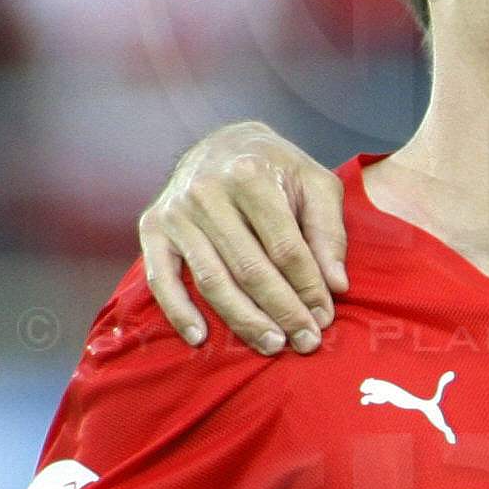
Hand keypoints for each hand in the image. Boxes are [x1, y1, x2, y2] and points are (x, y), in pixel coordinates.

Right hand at [137, 121, 349, 352]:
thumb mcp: (316, 184)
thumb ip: (329, 231)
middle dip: (281, 310)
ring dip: (243, 319)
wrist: (223, 143)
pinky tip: (200, 338)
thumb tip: (336, 285)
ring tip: (272, 345)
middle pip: (249, 269)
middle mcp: (207, 193)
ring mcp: (175, 212)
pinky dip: (178, 311)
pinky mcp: (152, 227)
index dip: (308, 288)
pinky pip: (161, 278)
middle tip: (305, 342)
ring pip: (211, 280)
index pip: (285, 248)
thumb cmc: (277, 169)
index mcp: (251, 177)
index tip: (325, 318)